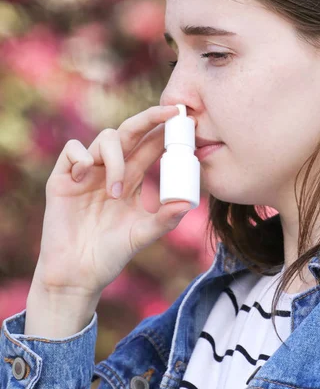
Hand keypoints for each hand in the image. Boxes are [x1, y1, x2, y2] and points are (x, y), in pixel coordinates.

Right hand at [32, 105, 192, 298]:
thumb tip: (188, 203)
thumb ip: (164, 219)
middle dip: (149, 119)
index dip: (164, 131)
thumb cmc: (110, 255)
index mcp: (130, 178)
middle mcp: (109, 169)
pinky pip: (72, 151)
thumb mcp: (142, 235)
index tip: (183, 119)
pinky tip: (85, 176)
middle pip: (130, 132)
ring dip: (115, 159)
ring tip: (115, 192)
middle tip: (169, 113)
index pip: (149, 146)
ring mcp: (86, 172)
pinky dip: (81, 157)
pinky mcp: (61, 179)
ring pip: (105, 139)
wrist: (77, 275)